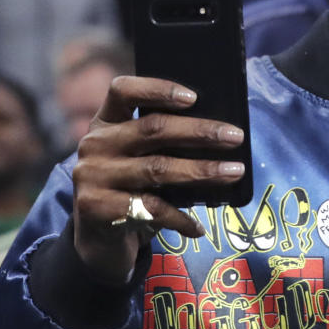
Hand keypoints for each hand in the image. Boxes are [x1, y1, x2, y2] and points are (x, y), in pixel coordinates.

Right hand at [72, 76, 245, 283]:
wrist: (96, 239)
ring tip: (234, 172)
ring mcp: (92, 176)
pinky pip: (150, 209)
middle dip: (200, 131)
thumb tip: (220, 135)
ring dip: (202, 170)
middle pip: (152, 128)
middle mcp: (95, 144)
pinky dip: (180, 218)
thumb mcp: (139, 157)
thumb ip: (162, 142)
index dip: (158, 89)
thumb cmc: (132, 187)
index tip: (194, 97)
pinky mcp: (96, 208)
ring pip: (158, 168)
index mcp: (106, 122)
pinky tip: (199, 226)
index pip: (123, 90)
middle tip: (235, 137)